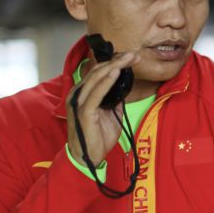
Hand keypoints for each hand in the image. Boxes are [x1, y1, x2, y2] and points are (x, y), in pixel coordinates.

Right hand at [66, 51, 139, 165]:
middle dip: (117, 60)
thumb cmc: (98, 136)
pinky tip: (116, 72)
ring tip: (129, 58)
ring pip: (96, 78)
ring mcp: (79, 102)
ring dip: (114, 66)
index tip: (132, 57)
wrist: (89, 158)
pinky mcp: (83, 112)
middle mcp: (78, 94)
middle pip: (98, 71)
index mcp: (83, 93)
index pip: (99, 72)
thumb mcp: (111, 114)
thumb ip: (115, 99)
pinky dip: (106, 81)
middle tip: (135, 54)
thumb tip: (125, 88)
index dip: (115, 62)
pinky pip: (96, 93)